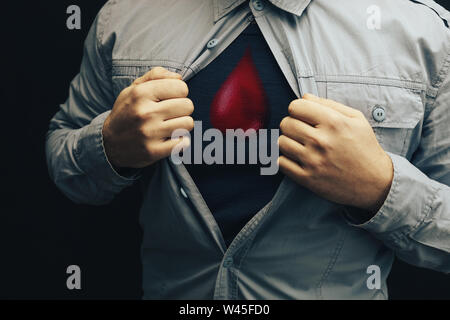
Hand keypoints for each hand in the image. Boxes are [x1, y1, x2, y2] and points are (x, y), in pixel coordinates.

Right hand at [102, 67, 193, 168]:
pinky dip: (180, 141)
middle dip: (182, 108)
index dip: (179, 92)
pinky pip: (183, 143)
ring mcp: (149, 133)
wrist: (109, 142)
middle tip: (171, 113)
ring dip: (182, 124)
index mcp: (141, 93)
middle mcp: (145, 113)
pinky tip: (170, 138)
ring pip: (188, 123)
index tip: (170, 98)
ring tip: (170, 125)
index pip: (181, 87)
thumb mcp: (134, 88)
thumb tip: (179, 77)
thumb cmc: (127, 111)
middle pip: (188, 105)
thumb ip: (156, 76)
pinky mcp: (153, 151)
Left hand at [278, 94, 393, 211]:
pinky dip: (286, 160)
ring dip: (288, 142)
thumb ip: (329, 104)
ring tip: (300, 145)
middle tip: (301, 131)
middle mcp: (321, 141)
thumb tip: (305, 97)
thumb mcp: (356, 119)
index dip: (297, 109)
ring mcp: (313, 161)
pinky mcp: (307, 178)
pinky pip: (281, 163)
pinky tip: (297, 159)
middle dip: (291, 124)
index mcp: (333, 123)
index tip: (303, 115)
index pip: (295, 106)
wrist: (375, 182)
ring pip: (281, 142)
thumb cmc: (365, 148)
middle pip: (285, 123)